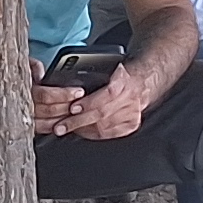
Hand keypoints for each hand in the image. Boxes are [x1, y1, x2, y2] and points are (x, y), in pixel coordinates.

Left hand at [35, 63, 157, 142]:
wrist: (141, 82)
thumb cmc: (120, 75)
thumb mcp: (108, 68)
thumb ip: (92, 76)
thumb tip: (68, 83)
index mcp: (124, 80)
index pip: (108, 94)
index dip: (89, 102)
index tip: (72, 108)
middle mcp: (130, 97)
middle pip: (102, 113)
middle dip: (78, 121)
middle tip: (61, 125)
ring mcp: (133, 112)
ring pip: (104, 126)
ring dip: (82, 129)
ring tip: (67, 128)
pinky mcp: (132, 124)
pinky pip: (109, 133)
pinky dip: (93, 134)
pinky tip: (82, 131)